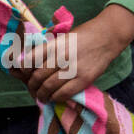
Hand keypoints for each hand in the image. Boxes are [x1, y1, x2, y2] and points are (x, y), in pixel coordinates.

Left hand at [10, 6, 133, 103]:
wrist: (109, 35)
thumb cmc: (84, 35)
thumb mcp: (63, 38)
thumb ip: (48, 50)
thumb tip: (31, 65)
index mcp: (55, 44)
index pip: (30, 61)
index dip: (23, 70)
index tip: (25, 74)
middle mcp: (62, 56)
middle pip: (38, 76)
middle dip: (33, 85)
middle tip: (33, 89)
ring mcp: (74, 68)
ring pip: (49, 87)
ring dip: (42, 94)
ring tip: (42, 96)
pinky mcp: (85, 78)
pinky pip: (64, 93)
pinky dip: (56, 97)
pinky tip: (54, 97)